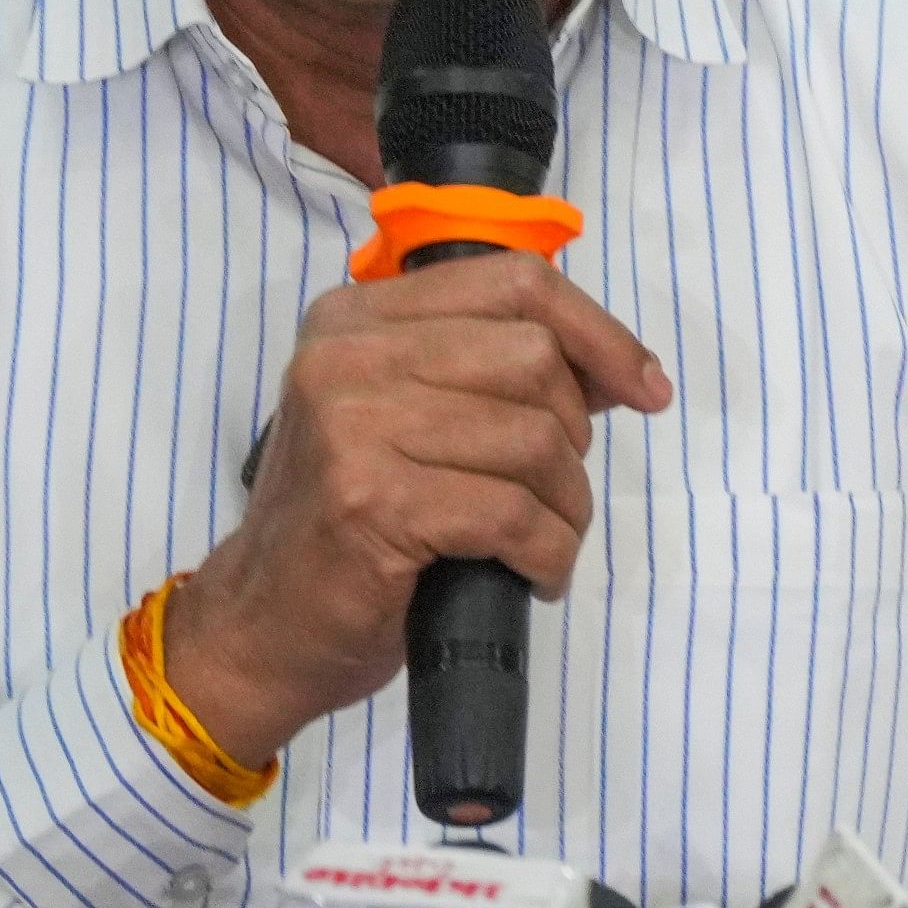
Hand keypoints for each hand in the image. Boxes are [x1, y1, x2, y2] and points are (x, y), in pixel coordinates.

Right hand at [165, 252, 673, 766]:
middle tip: (553, 493)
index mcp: (359, 317)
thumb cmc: (351, 524)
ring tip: (543, 541)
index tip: (646, 388)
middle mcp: (346, 354)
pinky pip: (511, 513)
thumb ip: (491, 374)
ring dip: (566, 506)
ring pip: (533, 439)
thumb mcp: (409, 419)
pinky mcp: (370, 499)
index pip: (514, 282)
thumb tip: (618, 369)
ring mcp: (352, 425)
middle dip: (573, 436)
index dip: (598, 332)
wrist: (261, 625)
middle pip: (532, 359)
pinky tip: (532, 575)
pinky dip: (547, 553)